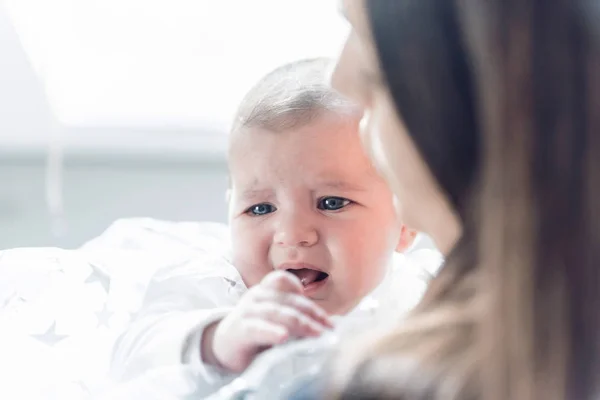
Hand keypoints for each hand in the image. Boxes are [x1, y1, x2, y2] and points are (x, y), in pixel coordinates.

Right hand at [202, 270, 333, 372]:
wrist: (223, 346)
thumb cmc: (256, 333)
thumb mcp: (277, 321)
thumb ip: (297, 319)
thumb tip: (329, 324)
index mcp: (266, 290)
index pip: (284, 281)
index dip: (305, 296)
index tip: (326, 318)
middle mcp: (257, 296)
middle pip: (289, 300)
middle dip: (313, 314)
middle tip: (331, 329)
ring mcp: (247, 311)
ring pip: (278, 312)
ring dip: (301, 323)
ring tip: (317, 334)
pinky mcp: (240, 330)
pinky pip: (257, 327)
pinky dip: (271, 331)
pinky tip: (283, 336)